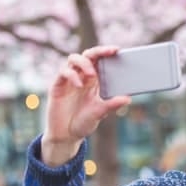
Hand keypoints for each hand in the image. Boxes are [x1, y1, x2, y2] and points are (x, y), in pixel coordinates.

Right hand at [42, 46, 130, 166]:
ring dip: (84, 62)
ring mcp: (69, 80)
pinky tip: (79, 85)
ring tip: (92, 74)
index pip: (100, 60)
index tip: (118, 50)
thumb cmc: (84, 122)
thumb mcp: (100, 113)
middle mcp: (81, 77)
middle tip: (110, 51)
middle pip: (88, 55)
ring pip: (74, 58)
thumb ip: (112, 105)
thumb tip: (128, 98)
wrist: (66, 135)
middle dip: (99, 51)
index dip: (107, 52)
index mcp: (94, 81)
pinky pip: (63, 72)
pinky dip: (72, 75)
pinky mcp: (57, 86)